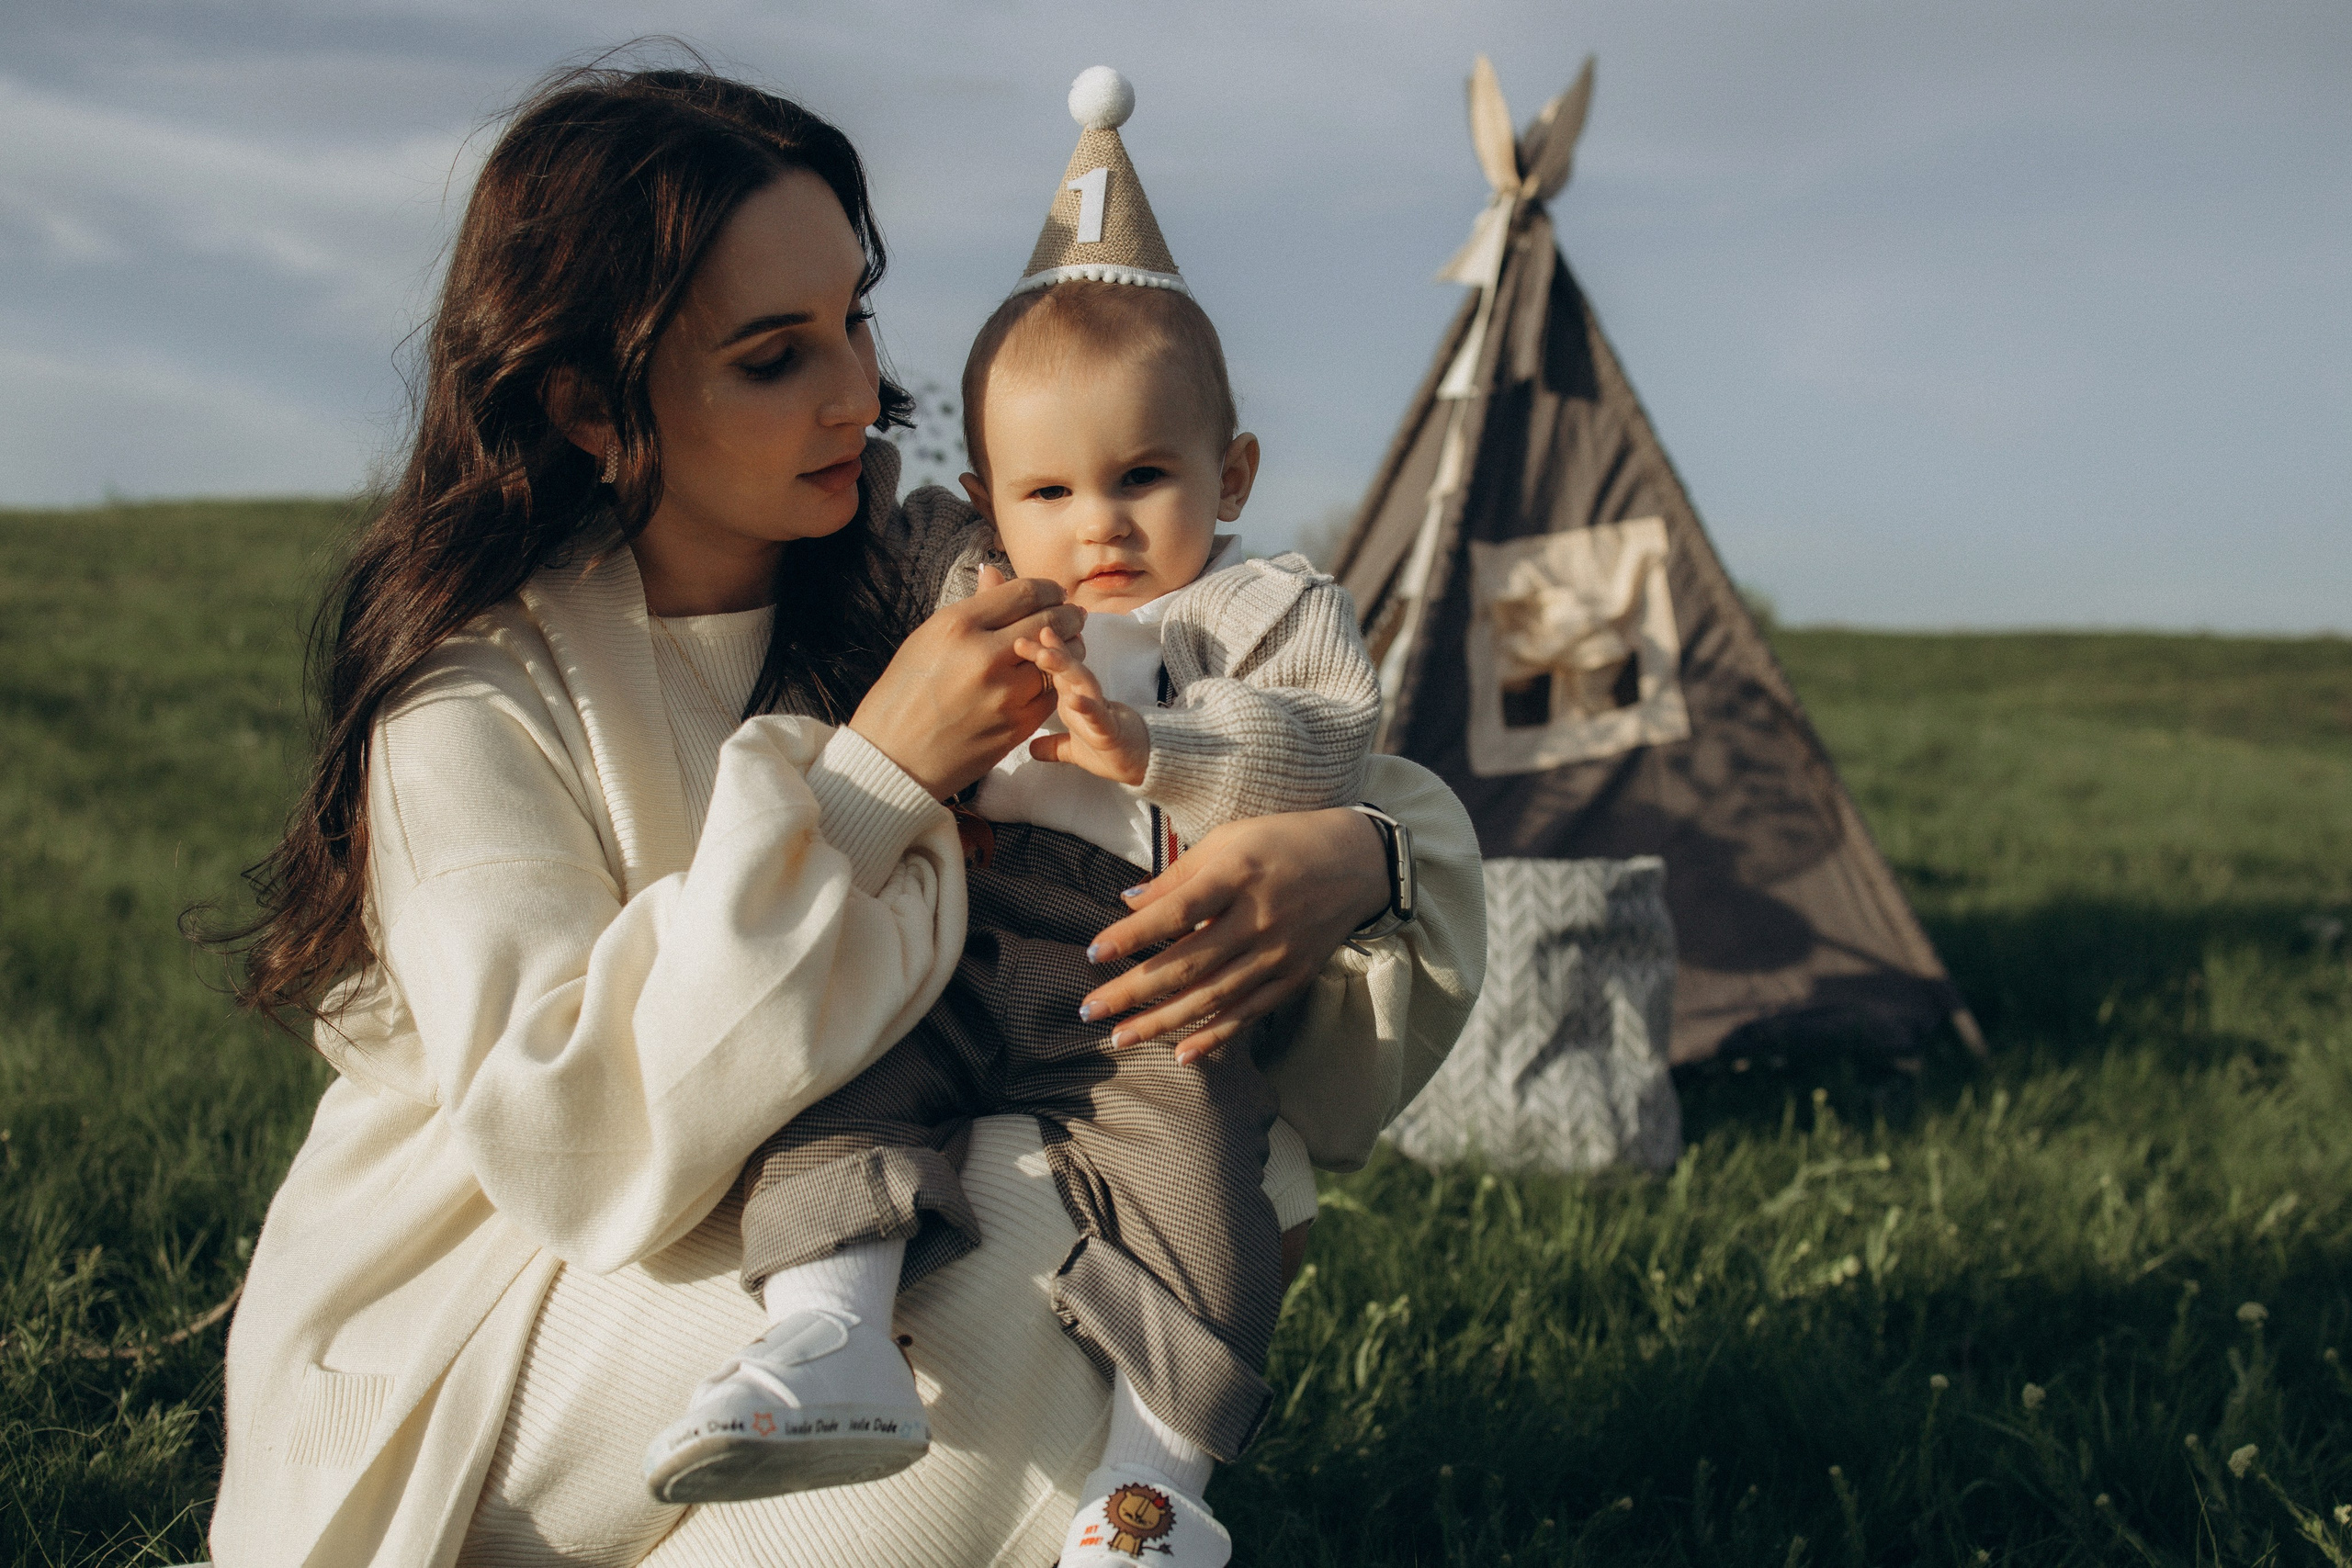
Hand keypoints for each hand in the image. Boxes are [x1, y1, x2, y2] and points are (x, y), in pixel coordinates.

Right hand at [848, 566, 1086, 798]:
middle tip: (1073, 615)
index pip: (1024, 593)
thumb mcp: (928, 638)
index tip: (1053, 593)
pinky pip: (1052, 694)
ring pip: (1059, 660)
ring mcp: (1004, 693)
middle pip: (1050, 622)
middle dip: (1068, 615)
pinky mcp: (1017, 725)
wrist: (895, 757)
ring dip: (1070, 648)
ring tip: (1069, 642)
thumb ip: (972, 607)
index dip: (1047, 589)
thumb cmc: (904, 693)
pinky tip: (1053, 675)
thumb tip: (995, 572)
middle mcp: (985, 655)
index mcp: (958, 625)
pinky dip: (1057, 681)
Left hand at [1017, 625, 1149, 785]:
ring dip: (1064, 667)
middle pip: (1066, 669)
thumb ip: (1053, 746)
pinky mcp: (1111, 731)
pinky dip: (1087, 707)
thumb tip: (1030, 748)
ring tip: (1044, 655)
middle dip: (1046, 651)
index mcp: (1074, 699)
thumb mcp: (1074, 750)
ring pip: (1082, 683)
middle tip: (1021, 639)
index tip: (1018, 639)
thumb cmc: (1110, 750)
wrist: (1143, 763)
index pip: (1056, 671)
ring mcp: (1099, 712)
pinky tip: (1073, 699)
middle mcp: (1086, 698)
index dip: (1039, 653)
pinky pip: (1098, 716)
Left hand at [1079, 807, 1387, 1063]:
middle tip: (1089, 1010)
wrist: (1358, 862)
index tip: (1092, 953)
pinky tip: (1179, 1054)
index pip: (1177, 912)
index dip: (1133, 935)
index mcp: (1239, 875)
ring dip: (1162, 1022)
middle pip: (1187, 964)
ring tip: (1119, 1037)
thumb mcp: (1229, 839)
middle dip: (1133, 991)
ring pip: (1212, 997)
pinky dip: (1215, 1037)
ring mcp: (1279, 955)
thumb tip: (1127, 903)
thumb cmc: (1282, 842)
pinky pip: (1248, 1015)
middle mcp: (1259, 919)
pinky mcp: (1295, 978)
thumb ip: (1179, 874)